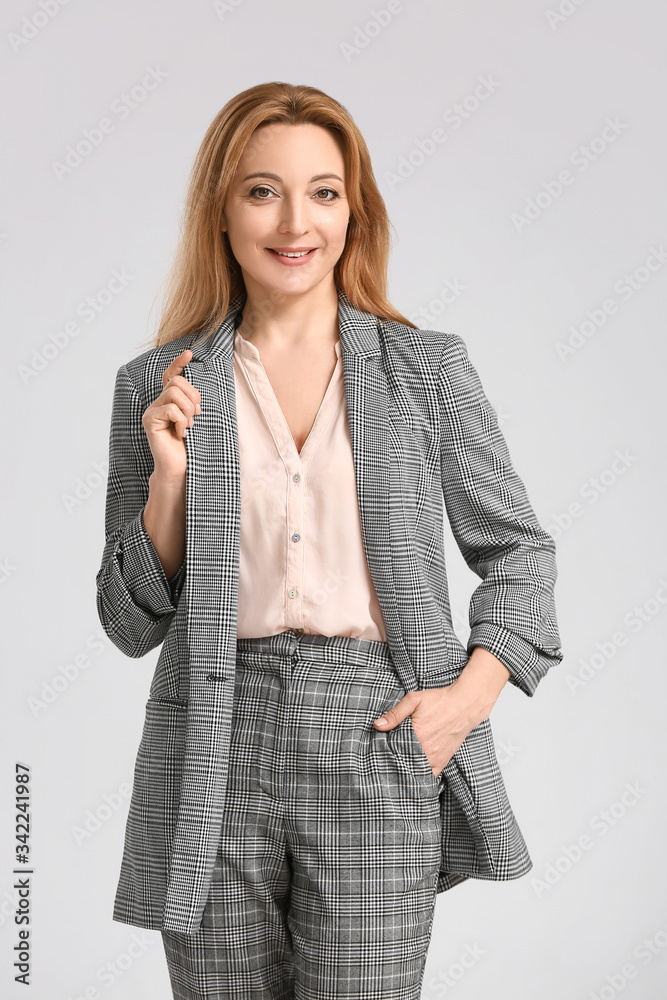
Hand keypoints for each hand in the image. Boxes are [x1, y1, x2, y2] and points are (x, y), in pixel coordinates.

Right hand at [142, 350, 200, 479]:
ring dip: (188, 409)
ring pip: (174, 393)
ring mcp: (152, 411)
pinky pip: (170, 409)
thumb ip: (192, 404)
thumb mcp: (194, 420)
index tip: (189, 353)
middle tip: (196, 416)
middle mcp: (158, 403)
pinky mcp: (150, 420)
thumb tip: (196, 392)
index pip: (171, 376)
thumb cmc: (189, 446)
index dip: (178, 363)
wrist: (180, 468)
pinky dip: (181, 420)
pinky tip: (181, 433)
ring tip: (188, 426)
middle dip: (193, 397)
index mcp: (169, 402)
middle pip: (177, 382)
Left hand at [373, 647, 510, 776]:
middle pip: (402, 762)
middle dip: (392, 761)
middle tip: (383, 760)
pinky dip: (419, 775)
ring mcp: (435, 758)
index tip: (377, 750)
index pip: (392, 749)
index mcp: (417, 734)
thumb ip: (395, 714)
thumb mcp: (414, 700)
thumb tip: (377, 725)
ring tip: (395, 766)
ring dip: (404, 769)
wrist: (465, 705)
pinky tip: (411, 772)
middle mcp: (426, 749)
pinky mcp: (442, 762)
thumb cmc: (439, 700)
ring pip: (414, 771)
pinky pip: (428, 776)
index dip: (383, 750)